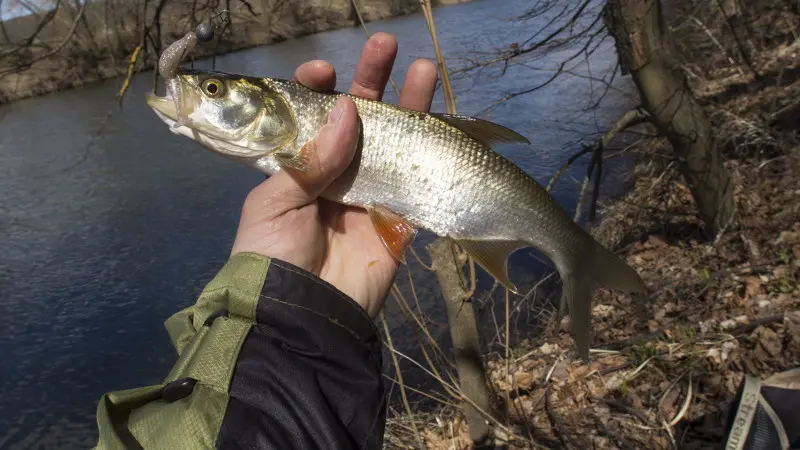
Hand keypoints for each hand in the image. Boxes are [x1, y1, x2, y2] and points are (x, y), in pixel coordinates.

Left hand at [230, 33, 437, 316]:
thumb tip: (348, 108)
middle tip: (386, 46)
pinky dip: (432, 158)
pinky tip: (443, 125)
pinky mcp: (398, 220)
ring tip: (425, 70)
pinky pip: (420, 185)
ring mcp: (370, 195)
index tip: (325, 71)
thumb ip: (314, 155)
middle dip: (373, 82)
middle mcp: (336, 174)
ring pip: (395, 144)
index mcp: (298, 166)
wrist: (302, 314)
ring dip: (410, 109)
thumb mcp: (277, 199)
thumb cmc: (273, 254)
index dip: (318, 89)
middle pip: (359, 121)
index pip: (312, 117)